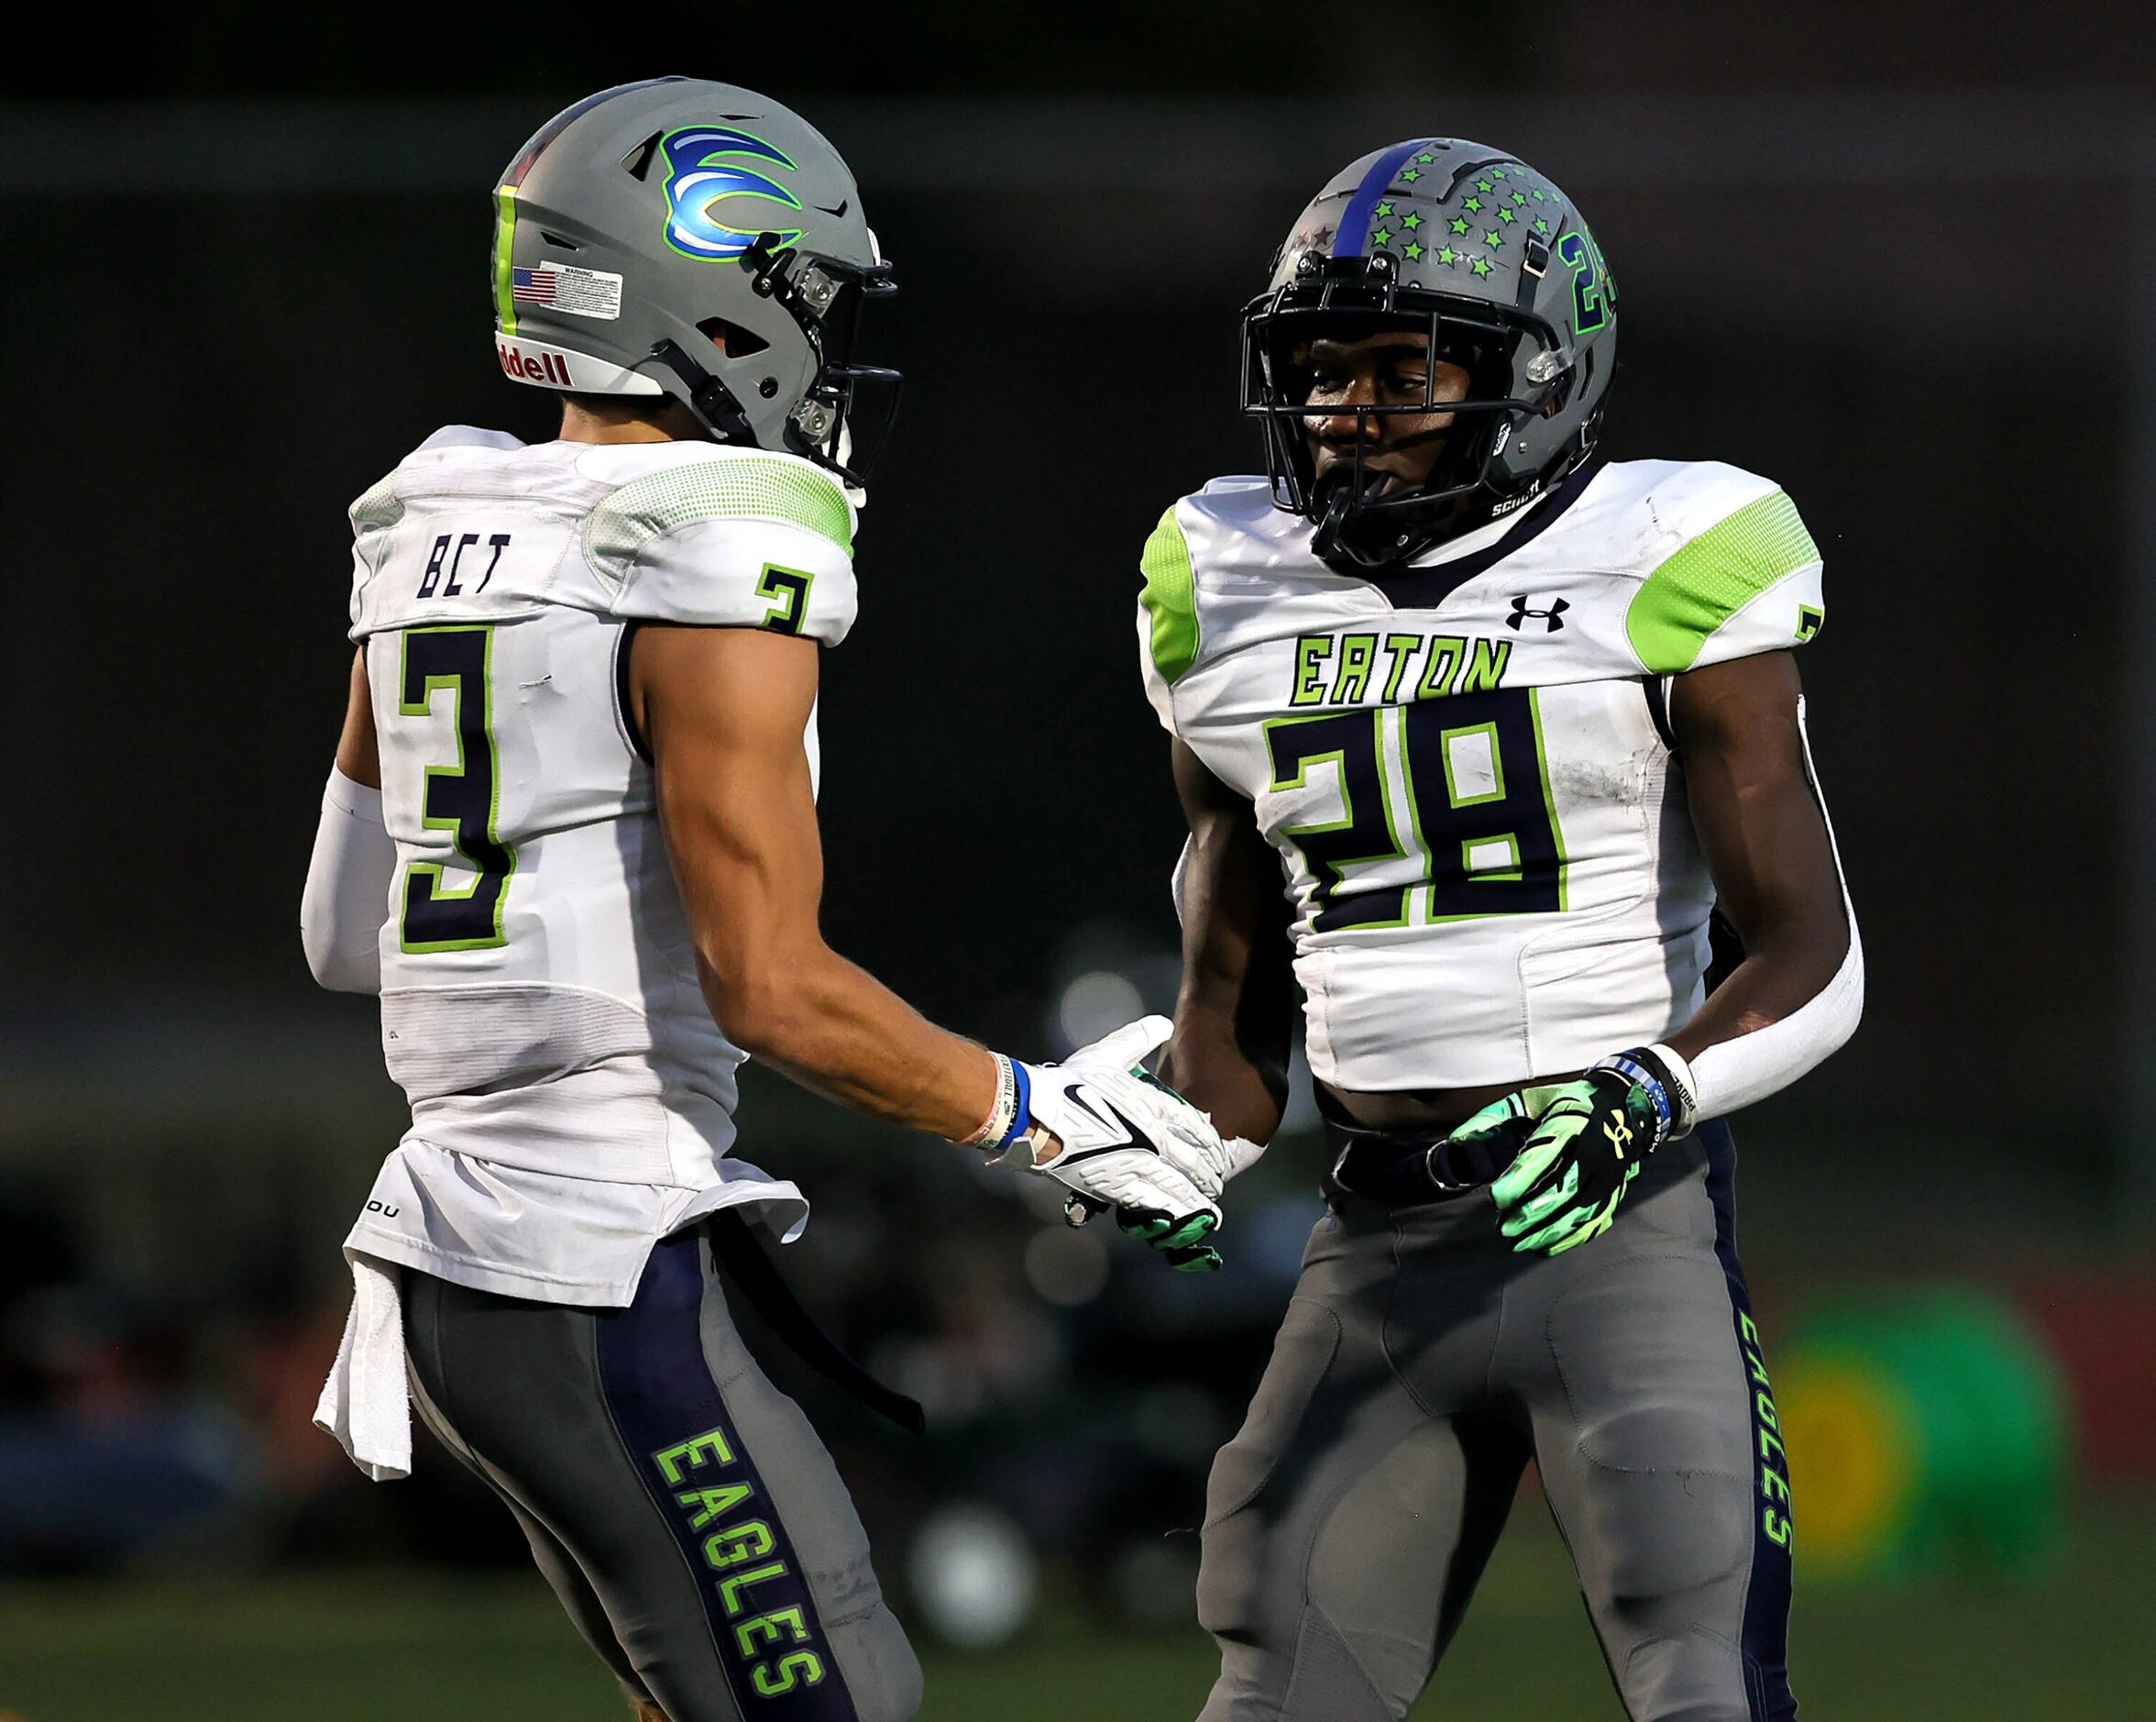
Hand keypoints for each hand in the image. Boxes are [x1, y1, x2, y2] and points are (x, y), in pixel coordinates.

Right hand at [1011, 1017, 1236, 1271]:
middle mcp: (1153, 1138)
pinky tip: (1185, 1218)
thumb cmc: (1069, 1083)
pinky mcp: (1117, 1187)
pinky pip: (1154, 1203)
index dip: (1211, 1143)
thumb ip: (1139, 1039)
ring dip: (1198, 1196)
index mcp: (1153, 1106)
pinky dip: (1173, 1211)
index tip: (1219, 1152)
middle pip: (1194, 1160)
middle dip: (1209, 1173)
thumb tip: (1164, 1024)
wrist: (1036, 1115)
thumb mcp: (1108, 1053)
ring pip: (1180, 1185)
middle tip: (1217, 1183)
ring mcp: (1138, 1164)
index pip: (1196, 1127)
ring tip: (1210, 1205)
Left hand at [1444, 1061, 1671, 1255]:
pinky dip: (1569, 1239)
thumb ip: (1492, 1118)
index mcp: (1569, 1124)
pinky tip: (1543, 1247)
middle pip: (1564, 1188)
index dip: (1521, 1178)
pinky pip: (1594, 1222)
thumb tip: (1457, 1140)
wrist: (1622, 1105)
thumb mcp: (1530, 1100)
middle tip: (1503, 1228)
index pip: (1544, 1154)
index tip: (1497, 1198)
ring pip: (1580, 1211)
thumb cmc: (1566, 1103)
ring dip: (1548, 1232)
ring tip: (1518, 1242)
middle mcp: (1594, 1151)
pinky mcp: (1615, 1192)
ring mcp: (1608, 1175)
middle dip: (1532, 1212)